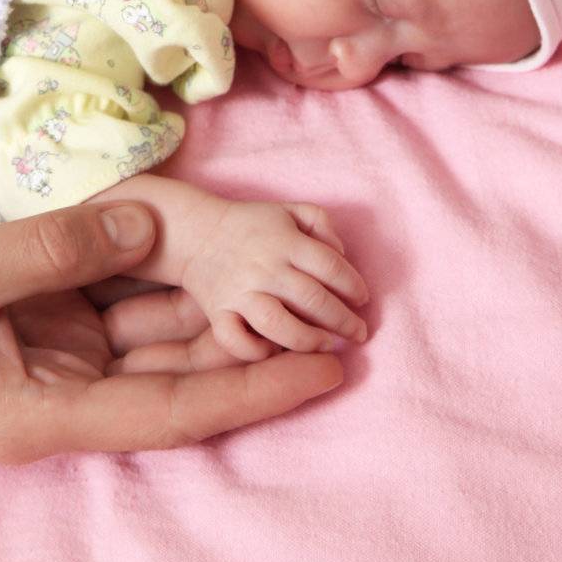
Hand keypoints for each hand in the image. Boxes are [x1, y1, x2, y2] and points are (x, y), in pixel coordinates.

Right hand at [0, 205, 343, 464]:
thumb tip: (150, 222)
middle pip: (177, 372)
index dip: (258, 388)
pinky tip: (198, 245)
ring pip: (149, 334)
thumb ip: (58, 248)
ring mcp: (43, 361)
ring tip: (287, 276)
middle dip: (253, 343)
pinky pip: (107, 303)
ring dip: (212, 308)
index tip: (330, 370)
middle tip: (335, 310)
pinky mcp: (27, 328)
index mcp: (45, 411)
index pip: (178, 408)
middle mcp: (58, 394)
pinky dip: (153, 277)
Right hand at [179, 198, 370, 362]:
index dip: (353, 285)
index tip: (363, 299)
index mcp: (285, 241)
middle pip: (313, 299)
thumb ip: (322, 222)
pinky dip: (258, 352)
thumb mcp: (290, 209)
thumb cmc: (253, 225)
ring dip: (309, 340)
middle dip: (344, 321)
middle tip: (360, 333)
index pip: (330, 266)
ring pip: (279, 326)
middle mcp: (265, 268)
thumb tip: (342, 255)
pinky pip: (237, 342)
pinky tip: (276, 351)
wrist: (198, 233)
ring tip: (327, 345)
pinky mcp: (219, 313)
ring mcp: (240, 293)